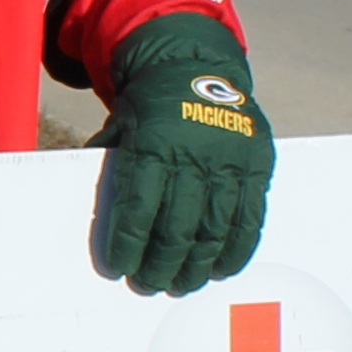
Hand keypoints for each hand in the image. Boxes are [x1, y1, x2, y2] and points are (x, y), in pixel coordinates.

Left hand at [92, 15, 275, 297]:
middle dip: (161, 265)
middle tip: (149, 285)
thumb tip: (93, 214)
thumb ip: (110, 165)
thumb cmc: (150, 106)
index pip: (139, 209)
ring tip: (182, 285)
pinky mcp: (258, 164)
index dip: (129, 246)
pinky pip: (250, 218)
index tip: (119, 270)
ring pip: (214, 230)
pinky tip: (220, 269)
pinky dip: (236, 250)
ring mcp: (230, 160)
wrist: (196, 66)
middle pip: (177, 228)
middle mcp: (194, 153)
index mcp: (154, 144)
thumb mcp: (121, 125)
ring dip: (197, 267)